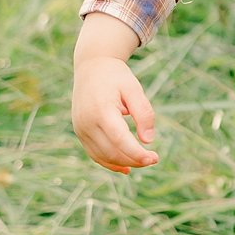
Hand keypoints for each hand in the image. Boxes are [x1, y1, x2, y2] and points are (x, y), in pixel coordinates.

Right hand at [72, 56, 158, 173]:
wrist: (91, 66)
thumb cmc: (115, 76)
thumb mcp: (133, 88)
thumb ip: (143, 112)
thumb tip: (148, 140)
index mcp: (101, 109)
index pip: (119, 139)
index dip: (136, 153)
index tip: (153, 158)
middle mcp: (87, 122)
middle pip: (111, 151)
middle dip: (134, 160)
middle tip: (153, 159)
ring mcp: (80, 129)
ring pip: (102, 156)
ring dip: (123, 163)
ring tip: (143, 162)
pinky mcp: (80, 132)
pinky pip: (94, 154)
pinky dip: (110, 162)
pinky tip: (126, 168)